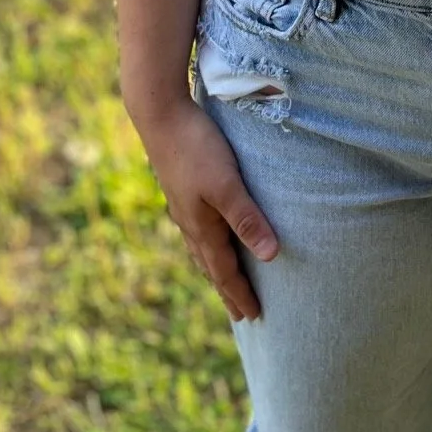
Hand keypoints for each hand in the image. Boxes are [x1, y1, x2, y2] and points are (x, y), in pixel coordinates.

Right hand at [137, 97, 278, 320]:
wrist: (160, 115)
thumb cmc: (197, 147)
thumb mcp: (227, 184)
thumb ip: (248, 218)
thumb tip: (271, 257)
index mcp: (202, 227)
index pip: (225, 271)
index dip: (240, 294)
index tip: (255, 316)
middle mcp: (189, 222)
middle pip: (211, 266)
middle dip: (227, 290)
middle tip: (240, 314)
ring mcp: (182, 205)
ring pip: (201, 248)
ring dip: (215, 269)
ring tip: (222, 281)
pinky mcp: (181, 187)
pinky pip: (195, 229)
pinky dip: (205, 244)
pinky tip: (205, 233)